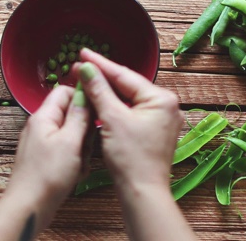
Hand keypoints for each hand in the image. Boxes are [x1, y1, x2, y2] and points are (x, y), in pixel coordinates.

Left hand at [7, 85, 90, 209]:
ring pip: (72, 134)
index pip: (65, 91)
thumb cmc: (48, 175)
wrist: (29, 207)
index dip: (83, 97)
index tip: (98, 110)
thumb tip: (86, 92)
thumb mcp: (70, 142)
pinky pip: (68, 150)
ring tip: (79, 163)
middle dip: (85, 129)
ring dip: (82, 148)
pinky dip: (75, 160)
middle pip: (71, 113)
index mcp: (44, 116)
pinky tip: (75, 173)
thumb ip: (80, 115)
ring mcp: (43, 142)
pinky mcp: (46, 158)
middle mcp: (42, 126)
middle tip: (86, 146)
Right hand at [73, 48, 183, 188]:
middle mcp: (167, 105)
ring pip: (129, 99)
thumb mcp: (112, 119)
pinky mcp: (154, 131)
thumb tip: (86, 68)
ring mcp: (162, 119)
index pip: (125, 75)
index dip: (100, 64)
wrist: (142, 192)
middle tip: (78, 67)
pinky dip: (115, 108)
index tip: (83, 53)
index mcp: (161, 98)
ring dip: (107, 93)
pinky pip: (132, 112)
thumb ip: (99, 90)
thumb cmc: (131, 158)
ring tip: (85, 81)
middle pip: (127, 86)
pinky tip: (99, 101)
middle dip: (102, 78)